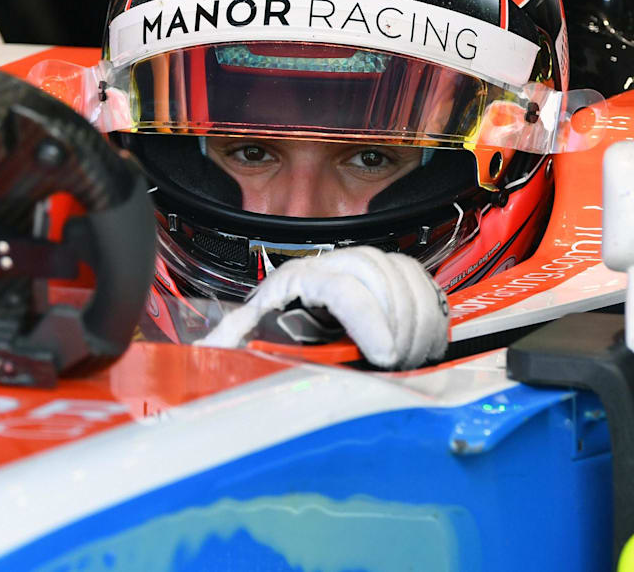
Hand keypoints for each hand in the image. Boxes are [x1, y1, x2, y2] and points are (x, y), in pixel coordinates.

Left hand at [200, 246, 448, 368]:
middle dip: (399, 323)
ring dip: (418, 320)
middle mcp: (331, 266)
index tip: (385, 357)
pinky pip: (421, 283)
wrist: (287, 329)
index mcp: (296, 280)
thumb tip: (203, 357)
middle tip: (399, 365)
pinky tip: (424, 345)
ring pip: (405, 276)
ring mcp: (363, 270)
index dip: (369, 320)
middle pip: (380, 275)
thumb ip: (229, 347)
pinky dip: (430, 313)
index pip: (343, 288)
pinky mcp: (390, 281)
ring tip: (410, 359)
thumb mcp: (244, 344)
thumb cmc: (267, 339)